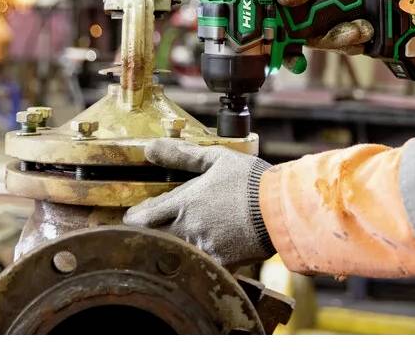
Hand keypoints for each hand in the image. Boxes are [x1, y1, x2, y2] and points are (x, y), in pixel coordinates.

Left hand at [123, 138, 274, 267]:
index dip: (134, 218)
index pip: (144, 216)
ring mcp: (203, 247)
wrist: (280, 209)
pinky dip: (196, 261)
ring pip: (173, 253)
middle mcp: (188, 228)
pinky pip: (199, 266)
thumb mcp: (217, 159)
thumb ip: (182, 155)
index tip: (134, 216)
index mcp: (185, 203)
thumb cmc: (250, 181)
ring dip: (169, 247)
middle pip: (152, 238)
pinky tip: (201, 254)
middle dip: (147, 234)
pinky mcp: (220, 262)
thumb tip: (150, 148)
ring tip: (175, 239)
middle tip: (148, 230)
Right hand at [277, 0, 372, 54]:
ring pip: (332, 44)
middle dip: (333, 40)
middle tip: (353, 31)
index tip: (297, 63)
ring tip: (365, 28)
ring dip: (348, 40)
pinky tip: (366, 33)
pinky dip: (357, 41)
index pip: (279, 37)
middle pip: (312, 43)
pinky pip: (347, 43)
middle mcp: (304, 22)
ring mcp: (324, 27)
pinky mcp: (342, 29)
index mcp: (289, 8)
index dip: (286, 55)